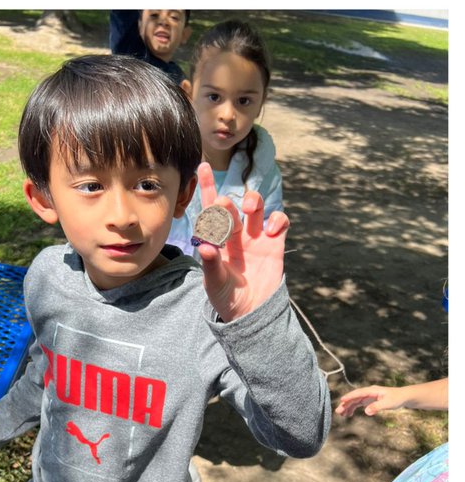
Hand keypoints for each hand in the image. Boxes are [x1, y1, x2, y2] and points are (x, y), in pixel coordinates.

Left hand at [193, 163, 288, 321]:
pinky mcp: (275, 246)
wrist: (250, 315)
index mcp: (215, 238)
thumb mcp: (214, 283)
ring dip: (253, 201)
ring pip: (256, 208)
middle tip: (223, 204)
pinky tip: (272, 228)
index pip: (209, 209)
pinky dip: (278, 220)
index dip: (206, 187)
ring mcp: (256, 238)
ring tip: (250, 208)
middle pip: (232, 206)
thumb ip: (211, 265)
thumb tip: (205, 247)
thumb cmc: (226, 298)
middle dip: (228, 202)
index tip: (203, 166)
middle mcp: (235, 233)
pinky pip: (280, 223)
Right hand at [334, 384, 410, 417]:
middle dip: (346, 404)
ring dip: (348, 407)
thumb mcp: (388, 403)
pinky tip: (349, 414)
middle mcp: (368, 393)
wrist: (403, 397)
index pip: (358, 393)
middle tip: (338, 411)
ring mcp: (368, 397)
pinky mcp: (370, 401)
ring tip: (341, 414)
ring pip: (355, 401)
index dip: (350, 397)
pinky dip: (353, 408)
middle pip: (354, 398)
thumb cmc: (397, 398)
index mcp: (371, 391)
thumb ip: (377, 407)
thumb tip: (366, 412)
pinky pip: (359, 404)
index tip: (342, 401)